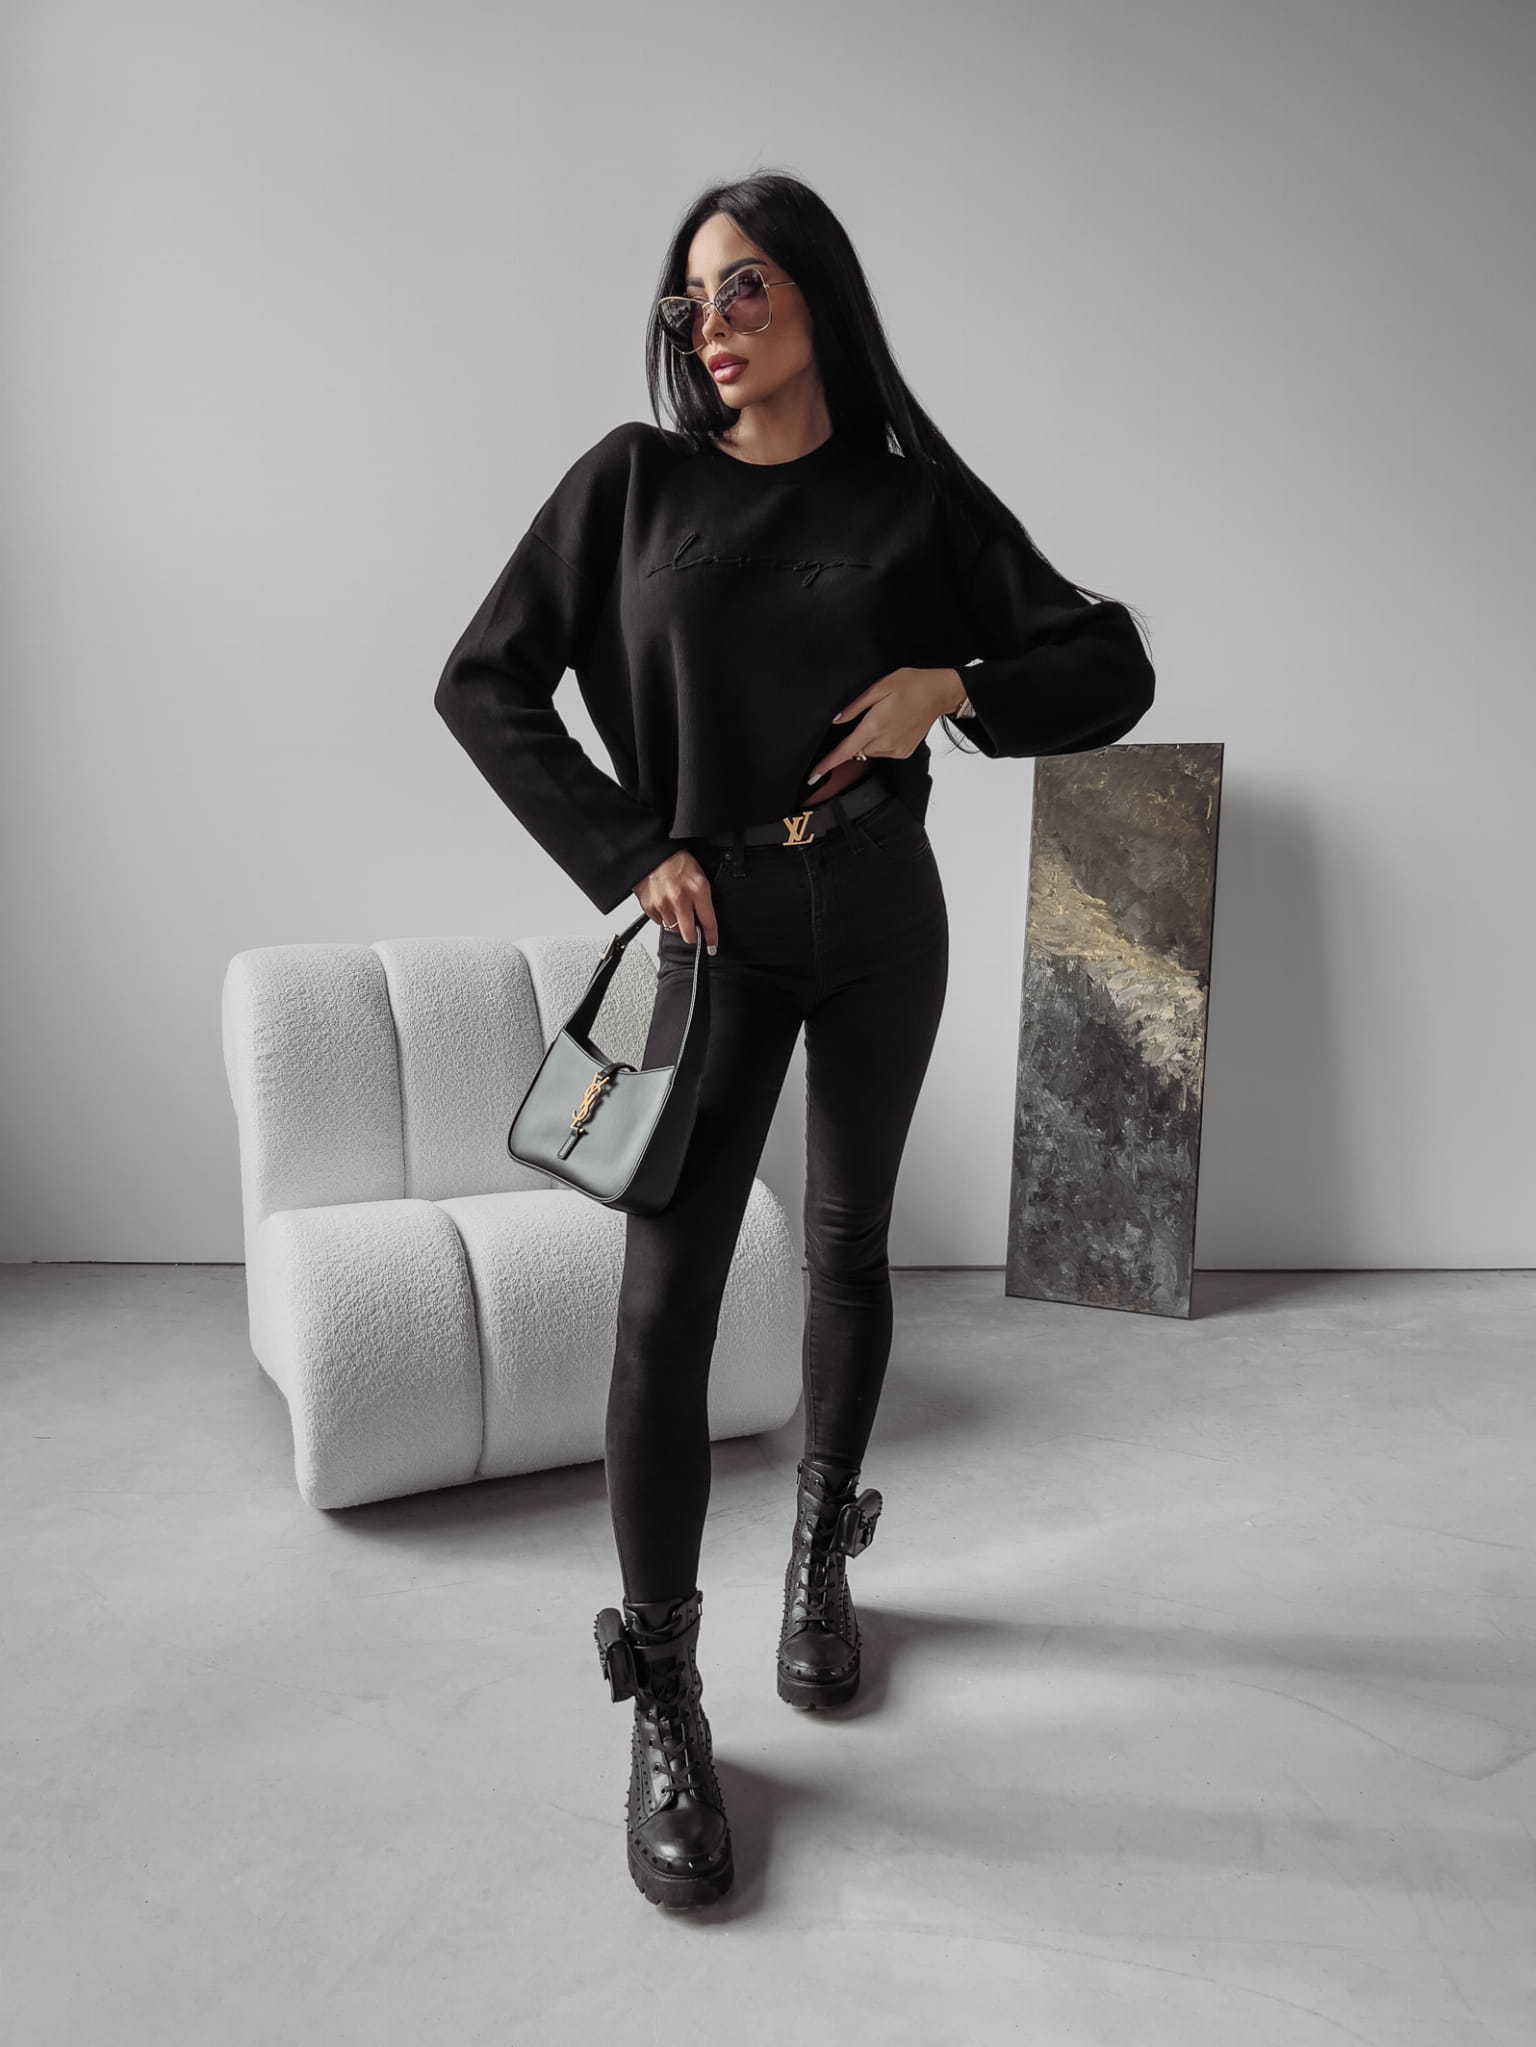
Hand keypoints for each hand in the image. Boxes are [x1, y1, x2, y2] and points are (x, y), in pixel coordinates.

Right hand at [635, 848, 718, 953]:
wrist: (651, 853)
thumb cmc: (675, 861)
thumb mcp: (697, 875)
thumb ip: (702, 898)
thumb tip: (704, 919)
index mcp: (698, 889)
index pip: (709, 922)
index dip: (712, 938)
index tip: (712, 946)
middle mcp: (681, 898)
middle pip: (689, 934)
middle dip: (692, 936)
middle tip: (692, 932)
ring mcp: (664, 904)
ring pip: (673, 929)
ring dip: (676, 922)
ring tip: (674, 905)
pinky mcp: (650, 907)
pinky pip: (659, 922)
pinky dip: (663, 916)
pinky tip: (664, 902)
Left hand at [807, 668, 965, 783]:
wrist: (939, 693)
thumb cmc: (911, 685)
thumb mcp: (879, 687)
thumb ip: (854, 706)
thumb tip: (836, 720)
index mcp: (875, 725)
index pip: (844, 751)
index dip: (827, 763)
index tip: (814, 775)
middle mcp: (885, 742)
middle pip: (856, 749)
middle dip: (856, 737)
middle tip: (871, 715)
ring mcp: (896, 749)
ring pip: (870, 750)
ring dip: (870, 738)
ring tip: (886, 718)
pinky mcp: (904, 753)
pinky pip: (883, 751)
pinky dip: (882, 741)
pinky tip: (893, 726)